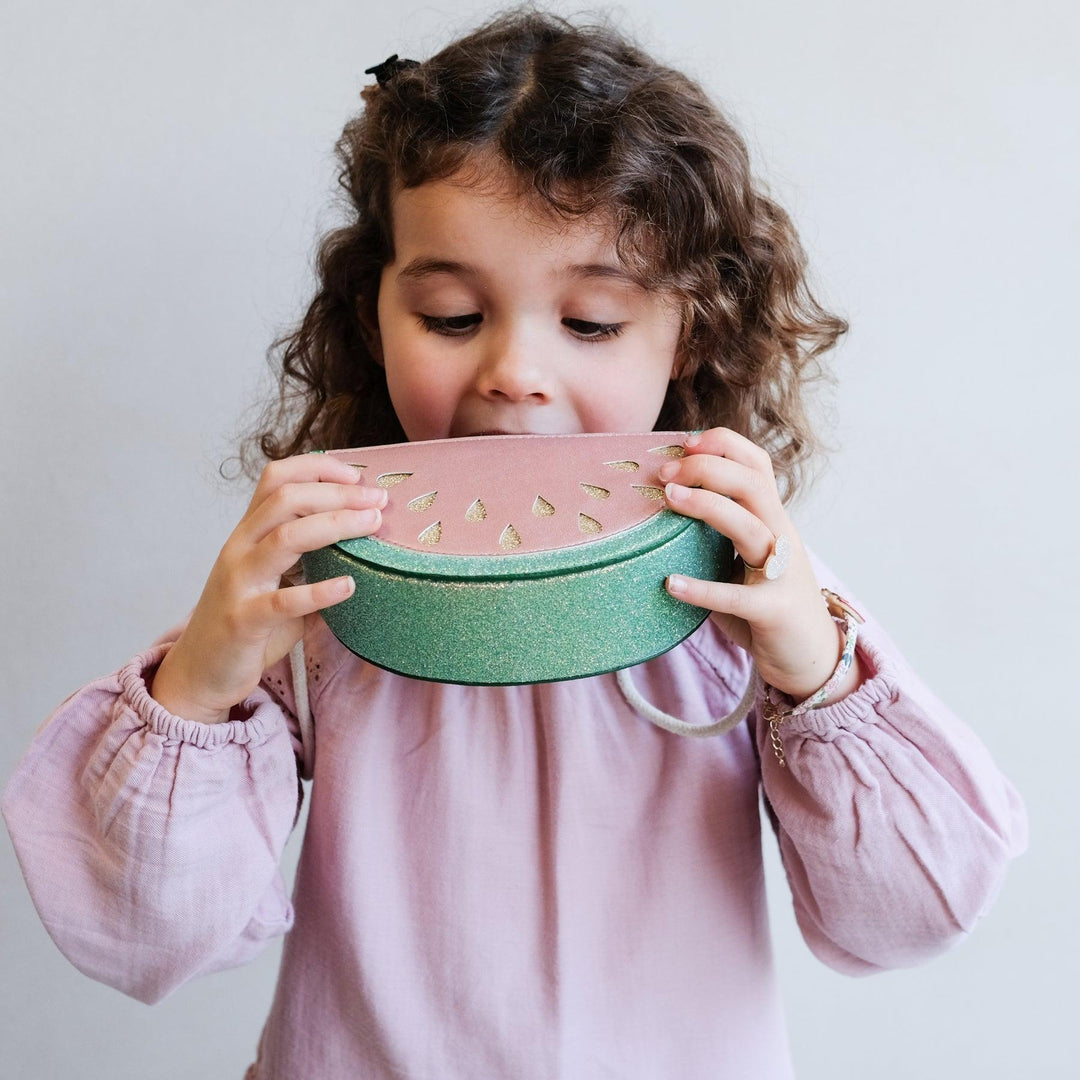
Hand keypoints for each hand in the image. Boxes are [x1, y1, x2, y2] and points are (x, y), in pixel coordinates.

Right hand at [149, 454, 387, 723]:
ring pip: (284, 539)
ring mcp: (239, 583)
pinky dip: (320, 591)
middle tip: (378, 501)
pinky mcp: (244, 621)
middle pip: (285, 499)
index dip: (317, 467)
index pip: (276, 478)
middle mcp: (240, 549)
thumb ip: (311, 560)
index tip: (357, 476)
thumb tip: (368, 544)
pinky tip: (349, 586)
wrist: (200, 673)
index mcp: (248, 533)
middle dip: (336, 493)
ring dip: (334, 526)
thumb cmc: (248, 624)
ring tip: (372, 525)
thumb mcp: (279, 581)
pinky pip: (284, 601)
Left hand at [659, 427, 845, 702]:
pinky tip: (671, 584)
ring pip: (750, 528)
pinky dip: (703, 589)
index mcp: (772, 519)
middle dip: (708, 469)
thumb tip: (659, 507)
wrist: (810, 657)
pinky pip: (737, 597)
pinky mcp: (773, 610)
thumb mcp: (743, 557)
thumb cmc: (764, 602)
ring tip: (668, 499)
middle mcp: (781, 537)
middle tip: (664, 474)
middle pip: (752, 485)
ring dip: (708, 507)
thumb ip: (716, 533)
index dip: (723, 445)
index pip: (756, 464)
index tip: (683, 444)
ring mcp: (781, 573)